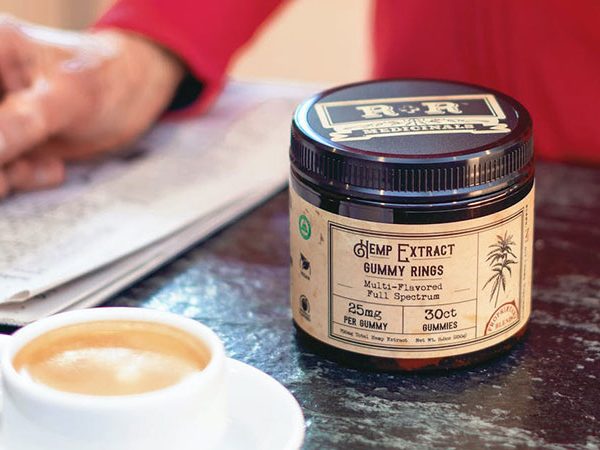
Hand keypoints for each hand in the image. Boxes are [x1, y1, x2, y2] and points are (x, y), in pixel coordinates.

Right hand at [0, 16, 183, 196]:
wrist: (135, 94)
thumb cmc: (105, 79)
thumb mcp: (64, 100)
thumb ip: (17, 125)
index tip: (3, 153)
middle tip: (11, 175)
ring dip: (7, 175)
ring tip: (43, 166)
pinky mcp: (8, 140)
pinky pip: (1, 171)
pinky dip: (22, 178)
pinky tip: (51, 167)